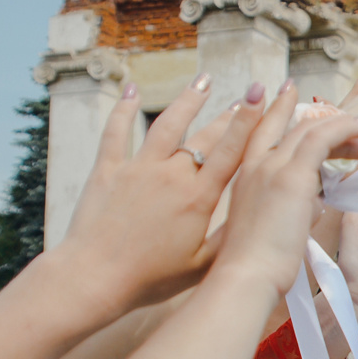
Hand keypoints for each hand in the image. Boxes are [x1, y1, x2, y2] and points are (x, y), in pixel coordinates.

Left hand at [51, 74, 284, 308]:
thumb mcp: (200, 264)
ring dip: (187, 100)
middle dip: (229, 113)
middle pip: (206, 136)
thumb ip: (228, 236)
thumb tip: (253, 215)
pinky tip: (132, 90)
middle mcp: (171, 175)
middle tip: (246, 95)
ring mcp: (138, 168)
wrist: (96, 276)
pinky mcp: (108, 170)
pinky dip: (124, 109)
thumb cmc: (149, 277)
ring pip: (167, 124)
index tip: (261, 97)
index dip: (249, 121)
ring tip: (203, 80)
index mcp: (198, 198)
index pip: (231, 151)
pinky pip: (117, 132)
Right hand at [206, 84, 357, 294]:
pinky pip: (323, 138)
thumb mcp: (269, 227)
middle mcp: (255, 165)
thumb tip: (311, 203)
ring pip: (311, 128)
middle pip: (289, 124)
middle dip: (321, 115)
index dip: (274, 110)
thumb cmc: (255, 265)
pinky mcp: (291, 175)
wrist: (245, 277)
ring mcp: (271, 166)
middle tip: (351, 115)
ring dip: (344, 123)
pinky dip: (347, 129)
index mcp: (244, 177)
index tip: (286, 90)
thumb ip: (288, 207)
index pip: (258, 130)